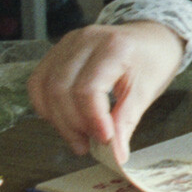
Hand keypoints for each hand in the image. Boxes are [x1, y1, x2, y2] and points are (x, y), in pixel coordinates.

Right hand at [27, 22, 186, 162]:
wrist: (151, 37)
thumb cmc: (153, 60)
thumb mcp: (148, 90)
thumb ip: (127, 121)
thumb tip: (115, 155)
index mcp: (114, 47)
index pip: (87, 89)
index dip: (91, 120)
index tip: (104, 141)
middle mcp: (84, 40)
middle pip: (60, 89)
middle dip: (71, 124)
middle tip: (89, 145)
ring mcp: (67, 44)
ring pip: (45, 87)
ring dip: (57, 119)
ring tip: (79, 138)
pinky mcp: (57, 51)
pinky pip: (38, 82)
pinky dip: (46, 106)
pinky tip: (63, 120)